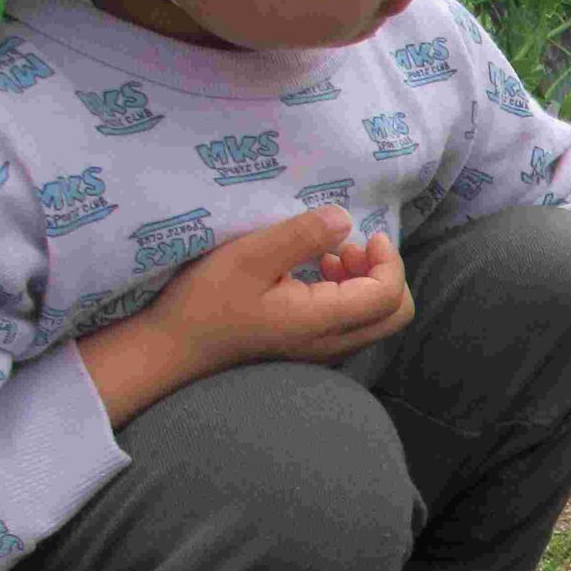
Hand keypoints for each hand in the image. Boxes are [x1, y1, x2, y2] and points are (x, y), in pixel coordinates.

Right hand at [155, 206, 414, 371]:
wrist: (174, 347)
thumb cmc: (206, 300)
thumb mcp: (250, 256)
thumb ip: (301, 237)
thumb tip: (345, 220)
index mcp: (322, 321)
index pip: (388, 296)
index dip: (389, 261)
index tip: (365, 234)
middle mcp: (332, 343)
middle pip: (395, 314)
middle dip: (384, 274)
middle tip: (349, 248)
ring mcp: (323, 350)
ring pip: (375, 319)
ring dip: (365, 282)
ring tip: (328, 257)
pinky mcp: (310, 347)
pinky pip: (352, 322)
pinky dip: (349, 294)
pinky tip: (316, 274)